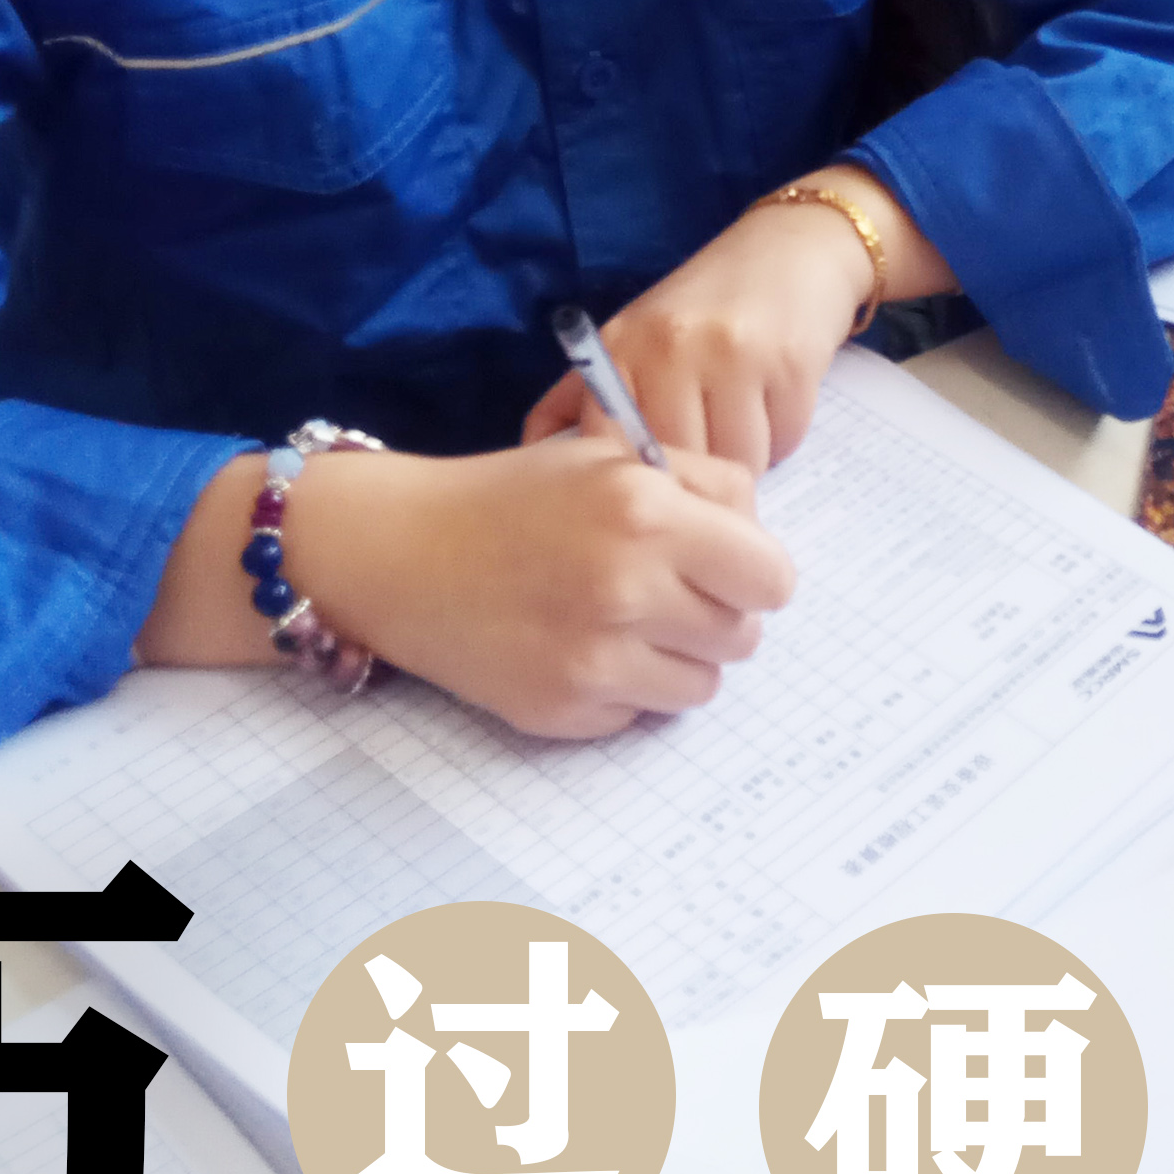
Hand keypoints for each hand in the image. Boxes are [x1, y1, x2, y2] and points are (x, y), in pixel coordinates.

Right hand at [282, 434, 795, 742]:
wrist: (400, 551)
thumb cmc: (513, 497)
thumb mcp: (613, 456)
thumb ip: (706, 485)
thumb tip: (759, 541)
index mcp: (648, 512)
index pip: (772, 579)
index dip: (753, 574)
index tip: (726, 569)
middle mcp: (625, 588)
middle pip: (741, 638)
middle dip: (715, 617)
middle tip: (664, 593)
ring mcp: (592, 659)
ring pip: (699, 688)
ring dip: (674, 660)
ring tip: (621, 622)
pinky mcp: (560, 710)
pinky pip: (636, 717)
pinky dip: (618, 692)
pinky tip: (573, 648)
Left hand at [522, 194, 885, 476]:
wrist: (792, 250)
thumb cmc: (703, 309)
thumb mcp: (631, 341)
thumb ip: (579, 396)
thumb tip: (533, 452)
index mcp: (619, 349)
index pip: (609, 452)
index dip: (637, 485)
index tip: (654, 487)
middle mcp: (667, 348)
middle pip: (677, 469)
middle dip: (697, 481)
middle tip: (709, 456)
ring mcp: (730, 354)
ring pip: (734, 465)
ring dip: (744, 463)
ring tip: (743, 422)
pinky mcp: (788, 362)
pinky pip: (782, 443)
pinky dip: (782, 439)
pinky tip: (774, 403)